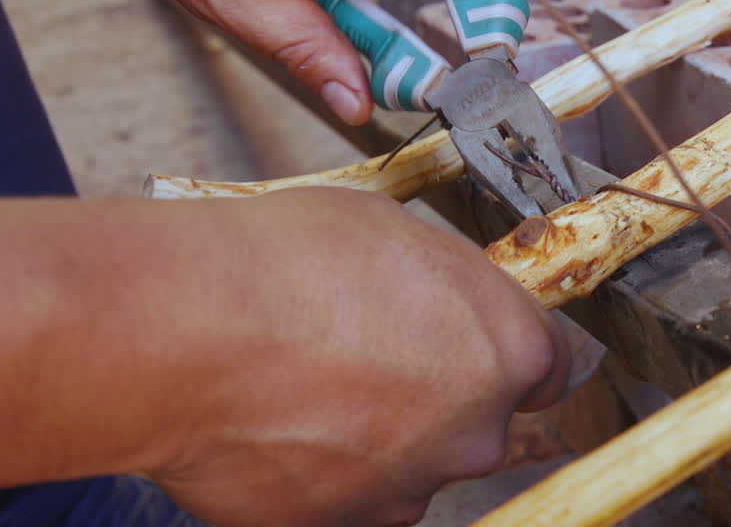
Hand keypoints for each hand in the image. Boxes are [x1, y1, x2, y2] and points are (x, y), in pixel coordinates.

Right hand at [151, 189, 569, 525]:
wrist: (185, 331)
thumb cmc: (287, 266)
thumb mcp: (396, 233)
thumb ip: (447, 286)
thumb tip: (446, 302)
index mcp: (508, 352)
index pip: (545, 369)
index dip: (501, 351)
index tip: (470, 344)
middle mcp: (474, 433)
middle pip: (474, 421)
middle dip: (434, 395)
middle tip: (364, 355)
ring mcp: (405, 488)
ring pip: (406, 463)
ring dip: (373, 435)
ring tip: (304, 385)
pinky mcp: (336, 525)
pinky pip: (341, 495)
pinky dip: (318, 468)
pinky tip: (275, 422)